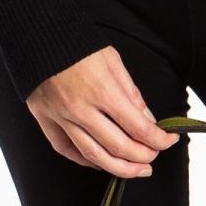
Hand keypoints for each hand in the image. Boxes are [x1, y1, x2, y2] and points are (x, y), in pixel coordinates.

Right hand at [26, 46, 178, 177]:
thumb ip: (131, 92)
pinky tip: (102, 162)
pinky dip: (87, 161)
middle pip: (119, 147)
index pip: (139, 128)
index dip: (159, 139)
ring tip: (135, 171)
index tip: (169, 140)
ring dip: (120, 169)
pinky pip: (67, 150)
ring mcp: (61, 118)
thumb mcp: (111, 60)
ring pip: (94, 156)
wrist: (35, 34)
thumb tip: (147, 119)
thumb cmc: (76, 44)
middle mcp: (81, 110)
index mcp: (102, 91)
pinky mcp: (45, 121)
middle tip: (153, 158)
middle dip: (143, 157)